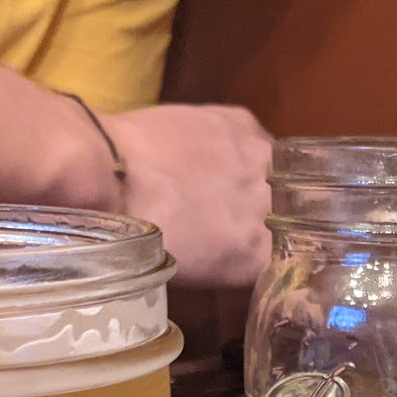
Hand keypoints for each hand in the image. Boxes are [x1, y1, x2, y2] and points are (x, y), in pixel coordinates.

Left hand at [103, 104, 271, 288]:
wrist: (109, 175)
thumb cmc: (137, 236)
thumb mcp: (190, 273)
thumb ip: (230, 264)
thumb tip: (237, 251)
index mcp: (257, 257)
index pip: (285, 259)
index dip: (271, 252)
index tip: (255, 248)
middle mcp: (271, 210)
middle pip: (287, 214)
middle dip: (269, 213)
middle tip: (231, 211)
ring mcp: (261, 163)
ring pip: (278, 172)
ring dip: (258, 175)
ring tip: (225, 176)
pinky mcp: (242, 123)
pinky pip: (255, 137)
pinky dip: (240, 144)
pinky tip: (214, 147)